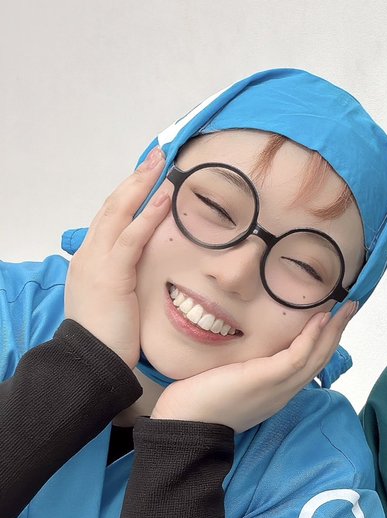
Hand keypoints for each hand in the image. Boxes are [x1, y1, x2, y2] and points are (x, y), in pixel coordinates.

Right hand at [64, 148, 170, 367]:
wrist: (92, 361)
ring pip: (119, 213)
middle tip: (156, 155)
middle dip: (136, 178)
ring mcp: (97, 262)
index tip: (148, 174)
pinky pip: (131, 238)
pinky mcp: (111, 275)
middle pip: (112, 205)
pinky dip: (149, 214)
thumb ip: (125, 278)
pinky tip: (165, 197)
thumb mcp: (115, 300)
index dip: (129, 193)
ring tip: (162, 164)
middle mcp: (89, 254)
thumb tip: (141, 269)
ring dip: (143, 185)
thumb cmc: (107, 337)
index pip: (110, 217)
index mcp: (90, 259)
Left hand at [151, 302, 357, 430]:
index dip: (325, 342)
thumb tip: (243, 347)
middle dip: (338, 332)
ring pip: (316, 357)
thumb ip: (244, 366)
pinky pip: (298, 356)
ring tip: (346, 307)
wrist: (184, 424)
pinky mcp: (267, 379)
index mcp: (277, 392)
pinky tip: (321, 318)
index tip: (334, 319)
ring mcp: (278, 387)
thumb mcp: (229, 380)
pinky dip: (313, 337)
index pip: (309, 365)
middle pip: (320, 360)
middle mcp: (283, 391)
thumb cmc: (198, 402)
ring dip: (333, 330)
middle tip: (351, 307)